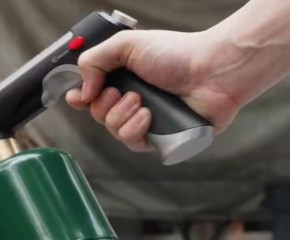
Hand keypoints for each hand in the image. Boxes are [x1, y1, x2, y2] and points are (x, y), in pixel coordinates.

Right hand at [65, 29, 241, 151]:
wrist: (212, 72)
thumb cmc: (176, 54)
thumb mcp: (125, 45)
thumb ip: (93, 61)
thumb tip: (81, 92)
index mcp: (124, 78)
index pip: (91, 94)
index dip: (80, 98)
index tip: (78, 98)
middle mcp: (132, 100)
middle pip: (97, 114)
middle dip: (104, 105)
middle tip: (121, 92)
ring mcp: (146, 121)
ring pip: (113, 131)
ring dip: (121, 116)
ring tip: (141, 102)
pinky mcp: (160, 139)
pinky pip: (133, 144)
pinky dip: (135, 130)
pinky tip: (148, 116)